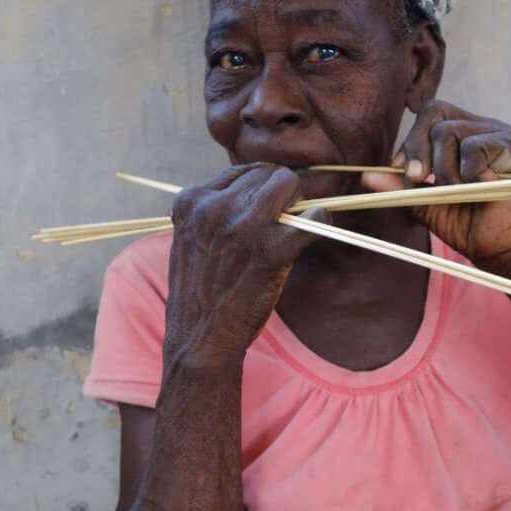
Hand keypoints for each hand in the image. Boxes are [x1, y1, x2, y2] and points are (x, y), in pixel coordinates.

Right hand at [165, 165, 327, 362]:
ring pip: (288, 184)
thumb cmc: (201, 293)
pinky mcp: (270, 249)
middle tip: (285, 219)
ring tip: (295, 227)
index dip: (259, 189)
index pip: (239, 171)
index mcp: (190, 200)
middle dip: (281, 193)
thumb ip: (215, 213)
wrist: (200, 338)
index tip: (267, 208)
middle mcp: (213, 206)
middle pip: (266, 174)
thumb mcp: (193, 240)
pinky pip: (313, 217)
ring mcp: (242, 226)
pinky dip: (319, 222)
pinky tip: (314, 232)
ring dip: (298, 203)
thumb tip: (258, 193)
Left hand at [362, 100, 510, 269]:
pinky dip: (468, 172)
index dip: (411, 140)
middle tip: (419, 180)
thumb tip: (366, 177)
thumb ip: (400, 187)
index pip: (430, 113)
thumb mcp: (425, 203)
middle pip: (436, 114)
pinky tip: (481, 187)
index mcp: (464, 132)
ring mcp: (502, 133)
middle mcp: (484, 126)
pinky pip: (476, 148)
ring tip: (460, 192)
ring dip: (444, 171)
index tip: (405, 172)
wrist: (499, 250)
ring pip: (450, 133)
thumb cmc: (466, 224)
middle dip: (418, 149)